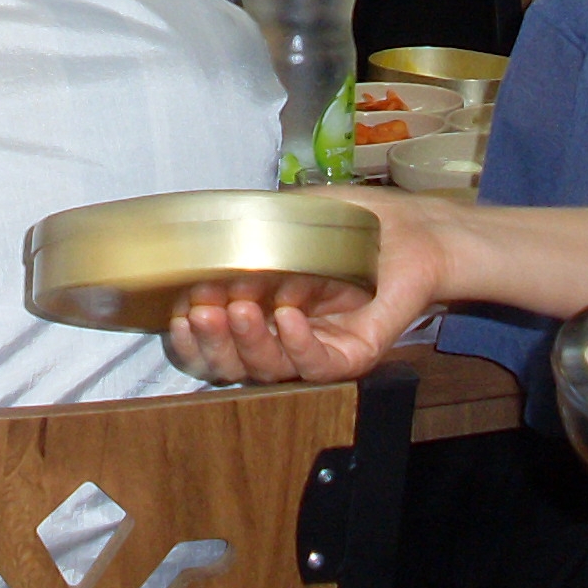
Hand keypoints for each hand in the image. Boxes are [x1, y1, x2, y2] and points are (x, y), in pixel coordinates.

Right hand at [166, 189, 456, 384]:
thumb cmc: (352, 224)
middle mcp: (285, 339)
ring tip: (237, 308)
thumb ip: (251, 228)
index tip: (176, 315)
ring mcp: (318, 350)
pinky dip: (298, 344)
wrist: (411, 229)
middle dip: (211, 343)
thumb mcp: (290, 219)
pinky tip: (287, 315)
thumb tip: (203, 226)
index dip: (191, 338)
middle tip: (200, 311)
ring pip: (270, 369)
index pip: (216, 342)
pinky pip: (318, 364)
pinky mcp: (353, 355)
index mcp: (261, 312)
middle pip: (234, 364)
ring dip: (247, 341)